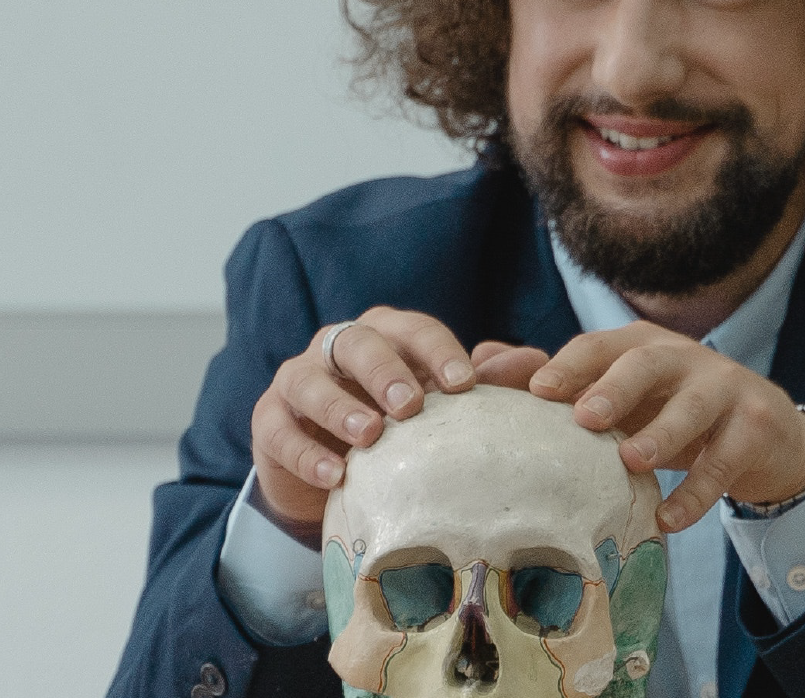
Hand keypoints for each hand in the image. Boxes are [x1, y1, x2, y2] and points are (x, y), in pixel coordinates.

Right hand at [249, 307, 548, 528]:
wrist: (335, 472)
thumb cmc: (401, 429)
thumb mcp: (442, 408)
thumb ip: (486, 383)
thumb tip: (536, 362)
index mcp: (388, 336)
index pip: (412, 329)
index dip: (438, 351)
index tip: (464, 384)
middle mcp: (339, 348)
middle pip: (358, 342)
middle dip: (385, 371)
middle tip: (410, 405)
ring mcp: (299, 380)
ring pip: (308, 379)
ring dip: (338, 406)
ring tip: (368, 436)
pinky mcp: (268, 421)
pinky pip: (278, 430)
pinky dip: (305, 452)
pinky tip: (334, 475)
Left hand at [528, 321, 804, 532]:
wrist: (764, 434)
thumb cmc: (671, 411)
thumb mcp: (620, 396)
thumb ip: (556, 380)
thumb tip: (479, 360)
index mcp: (641, 345)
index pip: (599, 345)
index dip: (570, 365)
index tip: (536, 391)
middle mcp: (684, 357)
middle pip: (648, 361)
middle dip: (616, 386)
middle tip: (584, 417)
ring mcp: (725, 388)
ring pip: (696, 403)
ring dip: (663, 431)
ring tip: (632, 462)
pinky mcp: (755, 425)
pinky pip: (725, 459)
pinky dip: (698, 491)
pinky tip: (669, 520)